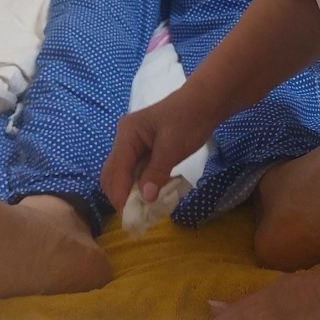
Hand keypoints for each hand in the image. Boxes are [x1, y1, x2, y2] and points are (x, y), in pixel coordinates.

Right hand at [101, 89, 216, 211]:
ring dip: (131, 192)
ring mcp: (134, 143)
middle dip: (121, 195)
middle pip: (113, 173)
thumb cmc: (189, 120)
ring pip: (124, 174)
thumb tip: (145, 198)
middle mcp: (125, 139)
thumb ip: (157, 172)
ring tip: (143, 210)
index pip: (115, 170)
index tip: (129, 217)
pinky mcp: (144, 149)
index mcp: (127, 134)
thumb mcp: (173, 147)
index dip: (120, 195)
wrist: (206, 102)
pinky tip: (151, 195)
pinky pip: (136, 171)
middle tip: (136, 216)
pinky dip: (141, 184)